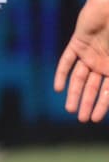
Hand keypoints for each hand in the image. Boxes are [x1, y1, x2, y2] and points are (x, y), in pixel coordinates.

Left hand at [55, 0, 108, 121]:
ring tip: (69, 108)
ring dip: (73, 92)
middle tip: (80, 118)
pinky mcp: (78, 43)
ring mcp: (89, 53)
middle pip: (92, 87)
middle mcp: (103, 63)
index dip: (102, 106)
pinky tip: (58, 88)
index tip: (94, 119)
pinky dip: (62, 73)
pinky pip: (67, 60)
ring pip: (79, 77)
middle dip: (86, 103)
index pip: (108, 92)